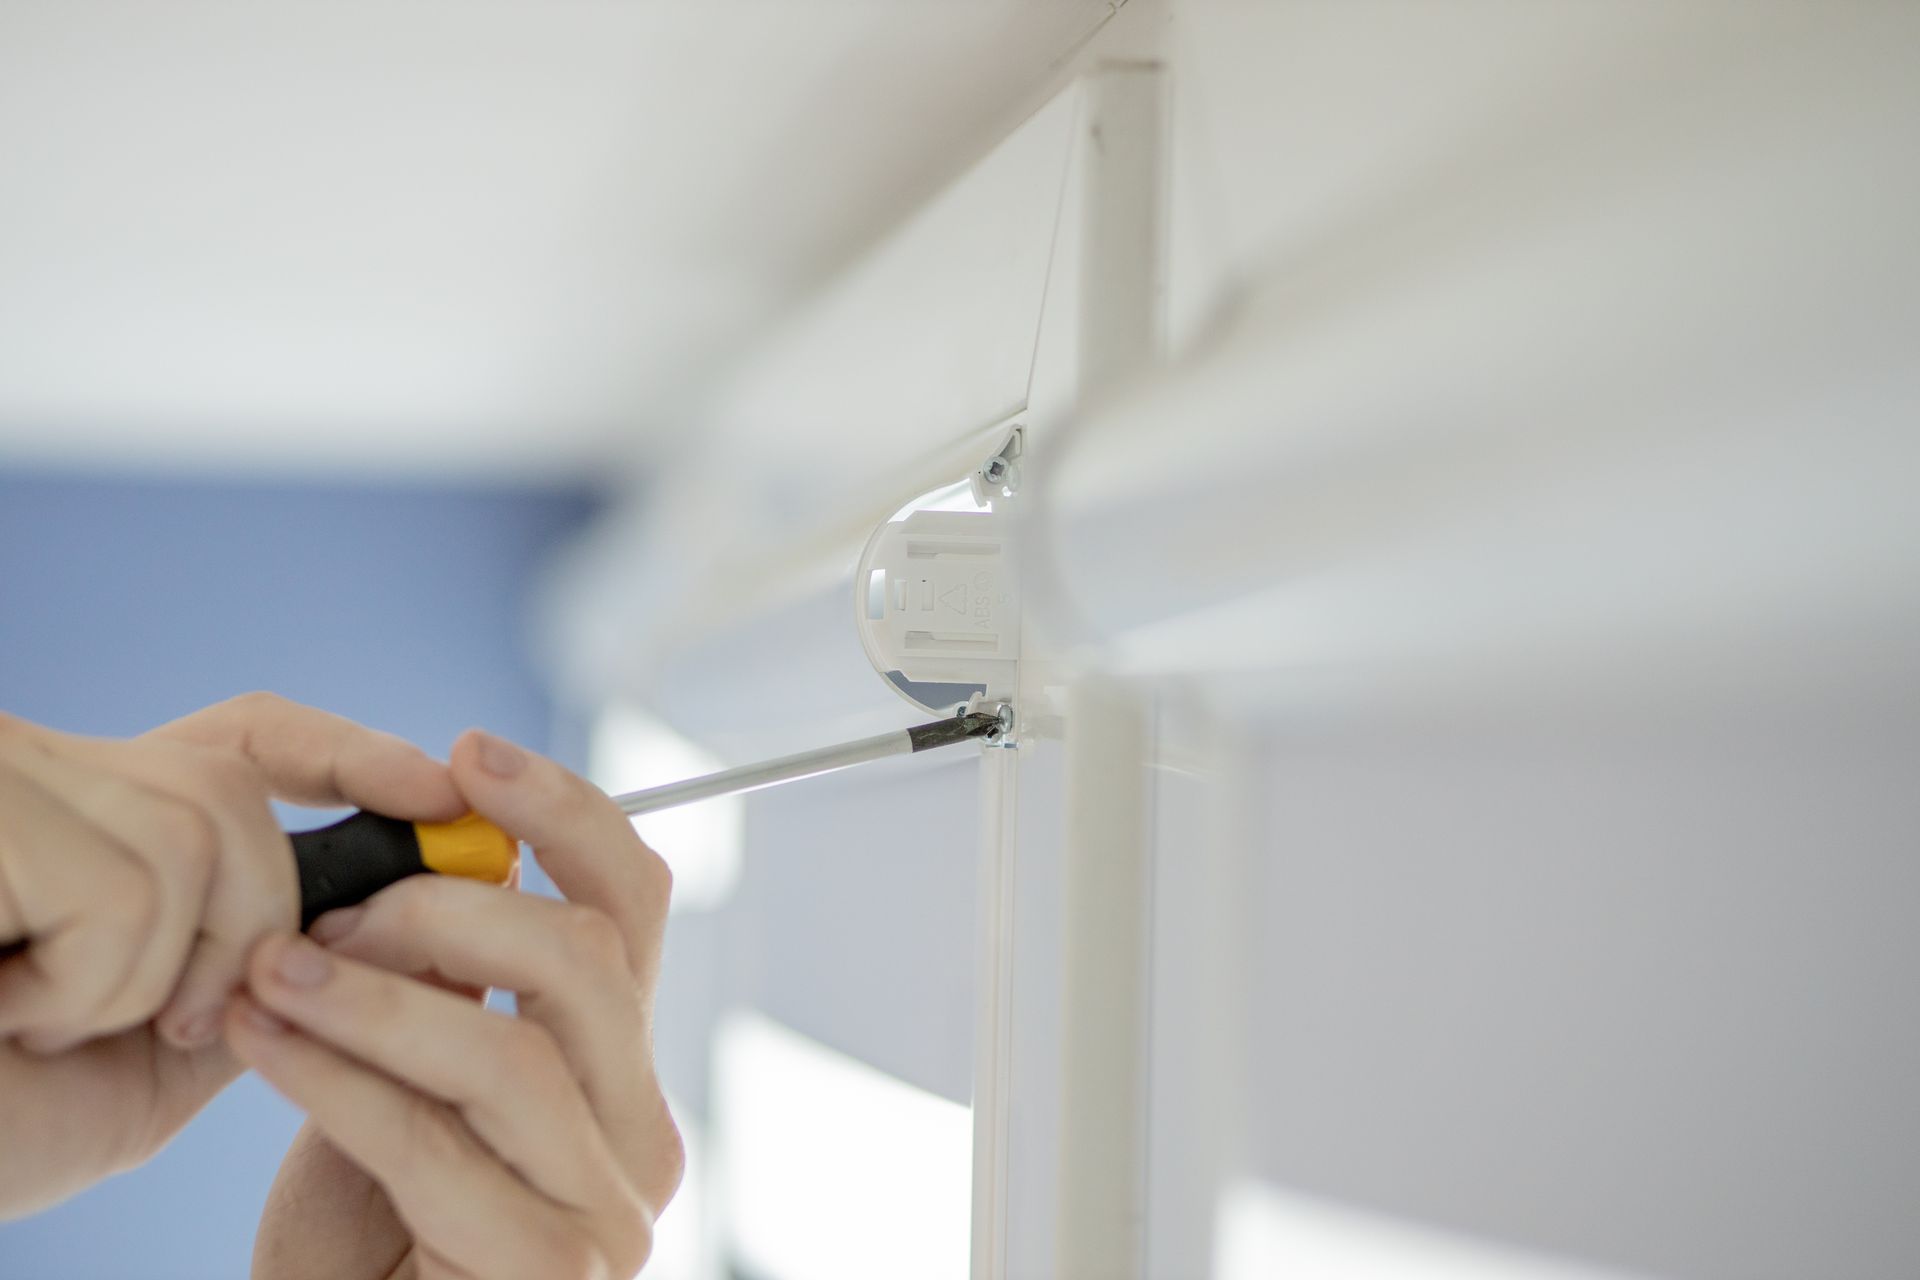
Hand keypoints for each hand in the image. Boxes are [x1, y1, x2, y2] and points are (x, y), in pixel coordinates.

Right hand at [0, 693, 463, 1218]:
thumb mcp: (160, 1051)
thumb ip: (274, 977)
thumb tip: (428, 927)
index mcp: (104, 819)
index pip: (247, 737)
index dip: (348, 756)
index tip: (443, 790)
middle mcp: (48, 772)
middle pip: (232, 799)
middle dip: (239, 929)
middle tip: (154, 1017)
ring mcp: (7, 777)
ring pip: (189, 838)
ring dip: (140, 975)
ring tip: (37, 1021)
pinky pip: (121, 887)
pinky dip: (85, 984)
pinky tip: (7, 1010)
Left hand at [235, 730, 682, 1279]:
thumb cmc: (373, 1218)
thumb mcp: (416, 1072)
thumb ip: (448, 980)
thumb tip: (430, 848)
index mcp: (624, 1068)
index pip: (637, 907)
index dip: (565, 815)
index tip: (470, 755)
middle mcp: (641, 1133)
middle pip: (589, 964)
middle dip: (446, 910)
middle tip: (331, 911)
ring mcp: (607, 1213)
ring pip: (510, 1054)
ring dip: (372, 998)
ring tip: (271, 972)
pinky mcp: (543, 1272)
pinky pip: (434, 1147)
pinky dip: (336, 1082)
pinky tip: (262, 1042)